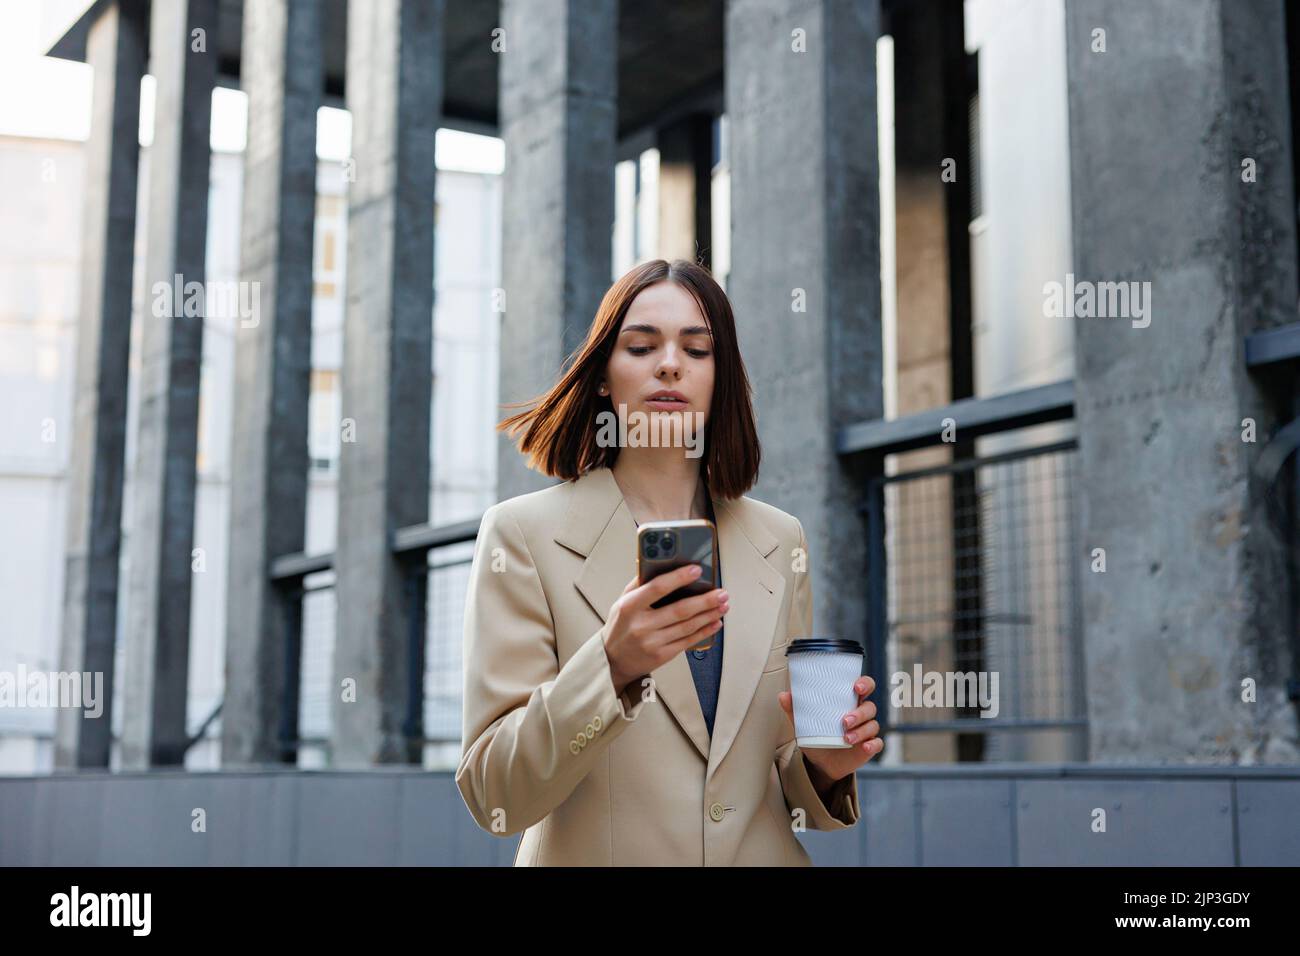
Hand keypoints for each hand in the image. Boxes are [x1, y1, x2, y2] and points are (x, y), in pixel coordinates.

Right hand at [602, 565, 728, 694]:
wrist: (612, 660)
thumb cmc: (620, 626)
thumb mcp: (622, 601)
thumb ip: (640, 583)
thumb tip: (659, 562)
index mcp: (630, 606)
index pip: (657, 588)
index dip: (679, 577)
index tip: (697, 569)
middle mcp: (641, 625)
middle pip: (680, 610)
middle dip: (705, 600)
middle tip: (722, 592)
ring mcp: (652, 642)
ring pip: (688, 626)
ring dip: (709, 615)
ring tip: (723, 605)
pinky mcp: (662, 655)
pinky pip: (688, 641)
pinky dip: (705, 631)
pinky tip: (715, 622)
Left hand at [777, 675, 881, 787]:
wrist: (820, 762)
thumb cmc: (816, 734)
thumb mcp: (804, 722)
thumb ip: (795, 709)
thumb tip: (783, 695)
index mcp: (848, 701)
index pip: (864, 686)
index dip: (864, 684)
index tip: (856, 687)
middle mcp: (861, 714)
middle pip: (869, 707)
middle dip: (859, 713)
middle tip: (844, 721)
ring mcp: (866, 731)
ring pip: (872, 725)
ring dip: (861, 731)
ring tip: (846, 738)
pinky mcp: (868, 747)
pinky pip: (877, 743)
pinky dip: (872, 745)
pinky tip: (864, 747)